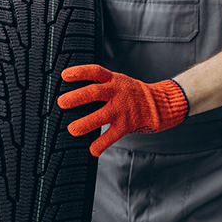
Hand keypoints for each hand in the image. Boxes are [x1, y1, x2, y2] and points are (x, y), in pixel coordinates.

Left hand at [57, 65, 188, 155]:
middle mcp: (117, 93)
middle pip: (96, 92)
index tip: (64, 75)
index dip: (80, 72)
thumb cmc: (132, 94)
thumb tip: (73, 94)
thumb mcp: (118, 82)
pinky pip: (112, 135)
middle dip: (78, 97)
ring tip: (72, 130)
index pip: (96, 71)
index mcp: (114, 80)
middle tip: (62, 102)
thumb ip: (100, 85)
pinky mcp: (127, 125)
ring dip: (86, 123)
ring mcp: (122, 109)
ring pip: (103, 115)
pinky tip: (92, 150)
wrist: (159, 104)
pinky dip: (101, 144)